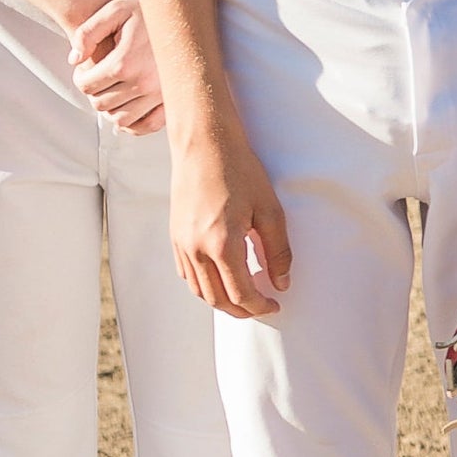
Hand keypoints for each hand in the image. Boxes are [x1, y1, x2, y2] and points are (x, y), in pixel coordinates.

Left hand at [68, 0, 165, 134]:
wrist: (186, 14)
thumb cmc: (148, 12)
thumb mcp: (114, 11)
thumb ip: (86, 33)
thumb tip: (75, 60)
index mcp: (125, 62)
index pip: (86, 85)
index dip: (80, 77)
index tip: (84, 69)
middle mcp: (143, 82)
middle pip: (100, 104)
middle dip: (94, 91)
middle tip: (98, 77)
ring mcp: (160, 95)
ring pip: (120, 119)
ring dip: (110, 107)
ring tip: (113, 90)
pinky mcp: (172, 100)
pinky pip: (147, 125)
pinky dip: (132, 123)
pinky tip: (127, 107)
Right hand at [172, 131, 291, 317]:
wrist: (204, 145)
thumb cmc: (240, 171)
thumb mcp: (270, 210)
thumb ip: (278, 251)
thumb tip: (282, 283)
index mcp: (222, 244)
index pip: (241, 293)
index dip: (260, 306)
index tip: (275, 305)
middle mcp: (196, 249)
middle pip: (217, 299)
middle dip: (241, 311)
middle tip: (262, 308)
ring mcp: (181, 244)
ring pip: (199, 290)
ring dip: (221, 301)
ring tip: (244, 298)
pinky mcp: (174, 236)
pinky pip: (186, 274)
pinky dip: (204, 286)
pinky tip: (221, 280)